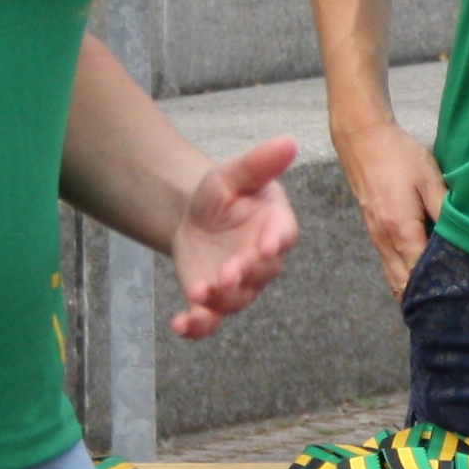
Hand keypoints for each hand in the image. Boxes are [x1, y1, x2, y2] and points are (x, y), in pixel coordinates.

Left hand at [169, 137, 301, 338]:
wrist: (193, 217)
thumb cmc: (223, 193)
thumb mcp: (234, 173)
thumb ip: (259, 163)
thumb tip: (289, 141)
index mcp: (275, 227)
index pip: (283, 236)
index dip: (276, 242)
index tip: (267, 245)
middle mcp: (262, 261)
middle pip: (261, 273)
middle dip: (244, 275)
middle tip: (228, 274)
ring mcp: (239, 285)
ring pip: (236, 300)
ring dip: (219, 301)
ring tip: (198, 293)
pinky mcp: (213, 301)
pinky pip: (211, 320)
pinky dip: (197, 327)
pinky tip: (179, 324)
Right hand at [337, 117, 447, 294]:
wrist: (363, 139)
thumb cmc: (399, 156)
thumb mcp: (429, 179)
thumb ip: (445, 211)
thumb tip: (464, 238)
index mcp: (401, 230)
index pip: (419, 275)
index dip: (439, 289)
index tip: (460, 297)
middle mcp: (385, 240)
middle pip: (403, 285)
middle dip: (425, 298)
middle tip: (452, 308)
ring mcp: (376, 237)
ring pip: (393, 277)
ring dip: (412, 290)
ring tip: (440, 298)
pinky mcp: (374, 231)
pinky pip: (389, 264)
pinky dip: (403, 276)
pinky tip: (421, 277)